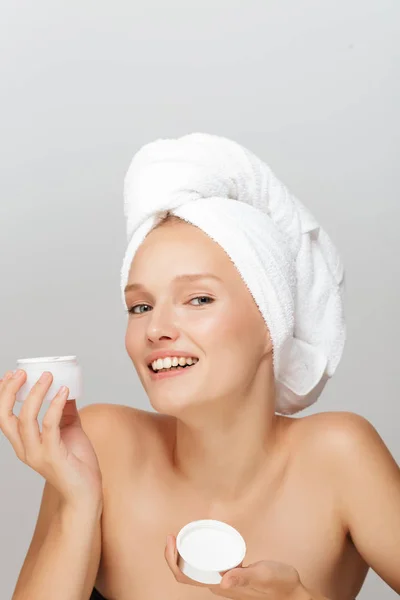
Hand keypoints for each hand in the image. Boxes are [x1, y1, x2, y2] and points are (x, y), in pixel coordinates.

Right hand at [0, 369, 102, 508]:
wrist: (86, 492)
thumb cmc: (77, 463)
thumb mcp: (69, 429)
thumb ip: (65, 410)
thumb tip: (65, 387)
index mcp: (24, 443)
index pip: (3, 417)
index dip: (3, 395)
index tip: (11, 375)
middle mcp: (25, 449)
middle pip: (5, 417)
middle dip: (10, 392)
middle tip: (23, 373)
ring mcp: (37, 454)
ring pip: (26, 419)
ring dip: (36, 393)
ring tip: (48, 376)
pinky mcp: (53, 456)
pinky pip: (50, 425)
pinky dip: (55, 405)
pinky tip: (65, 392)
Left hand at [165, 534, 310, 598]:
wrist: (293, 593)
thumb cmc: (279, 584)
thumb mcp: (262, 575)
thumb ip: (243, 578)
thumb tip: (221, 580)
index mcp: (218, 586)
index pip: (183, 577)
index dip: (171, 559)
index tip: (170, 539)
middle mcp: (217, 585)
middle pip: (185, 572)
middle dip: (174, 554)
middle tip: (173, 534)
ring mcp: (223, 581)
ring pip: (195, 569)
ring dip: (184, 554)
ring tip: (184, 533)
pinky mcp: (231, 574)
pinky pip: (206, 566)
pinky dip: (197, 553)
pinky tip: (203, 540)